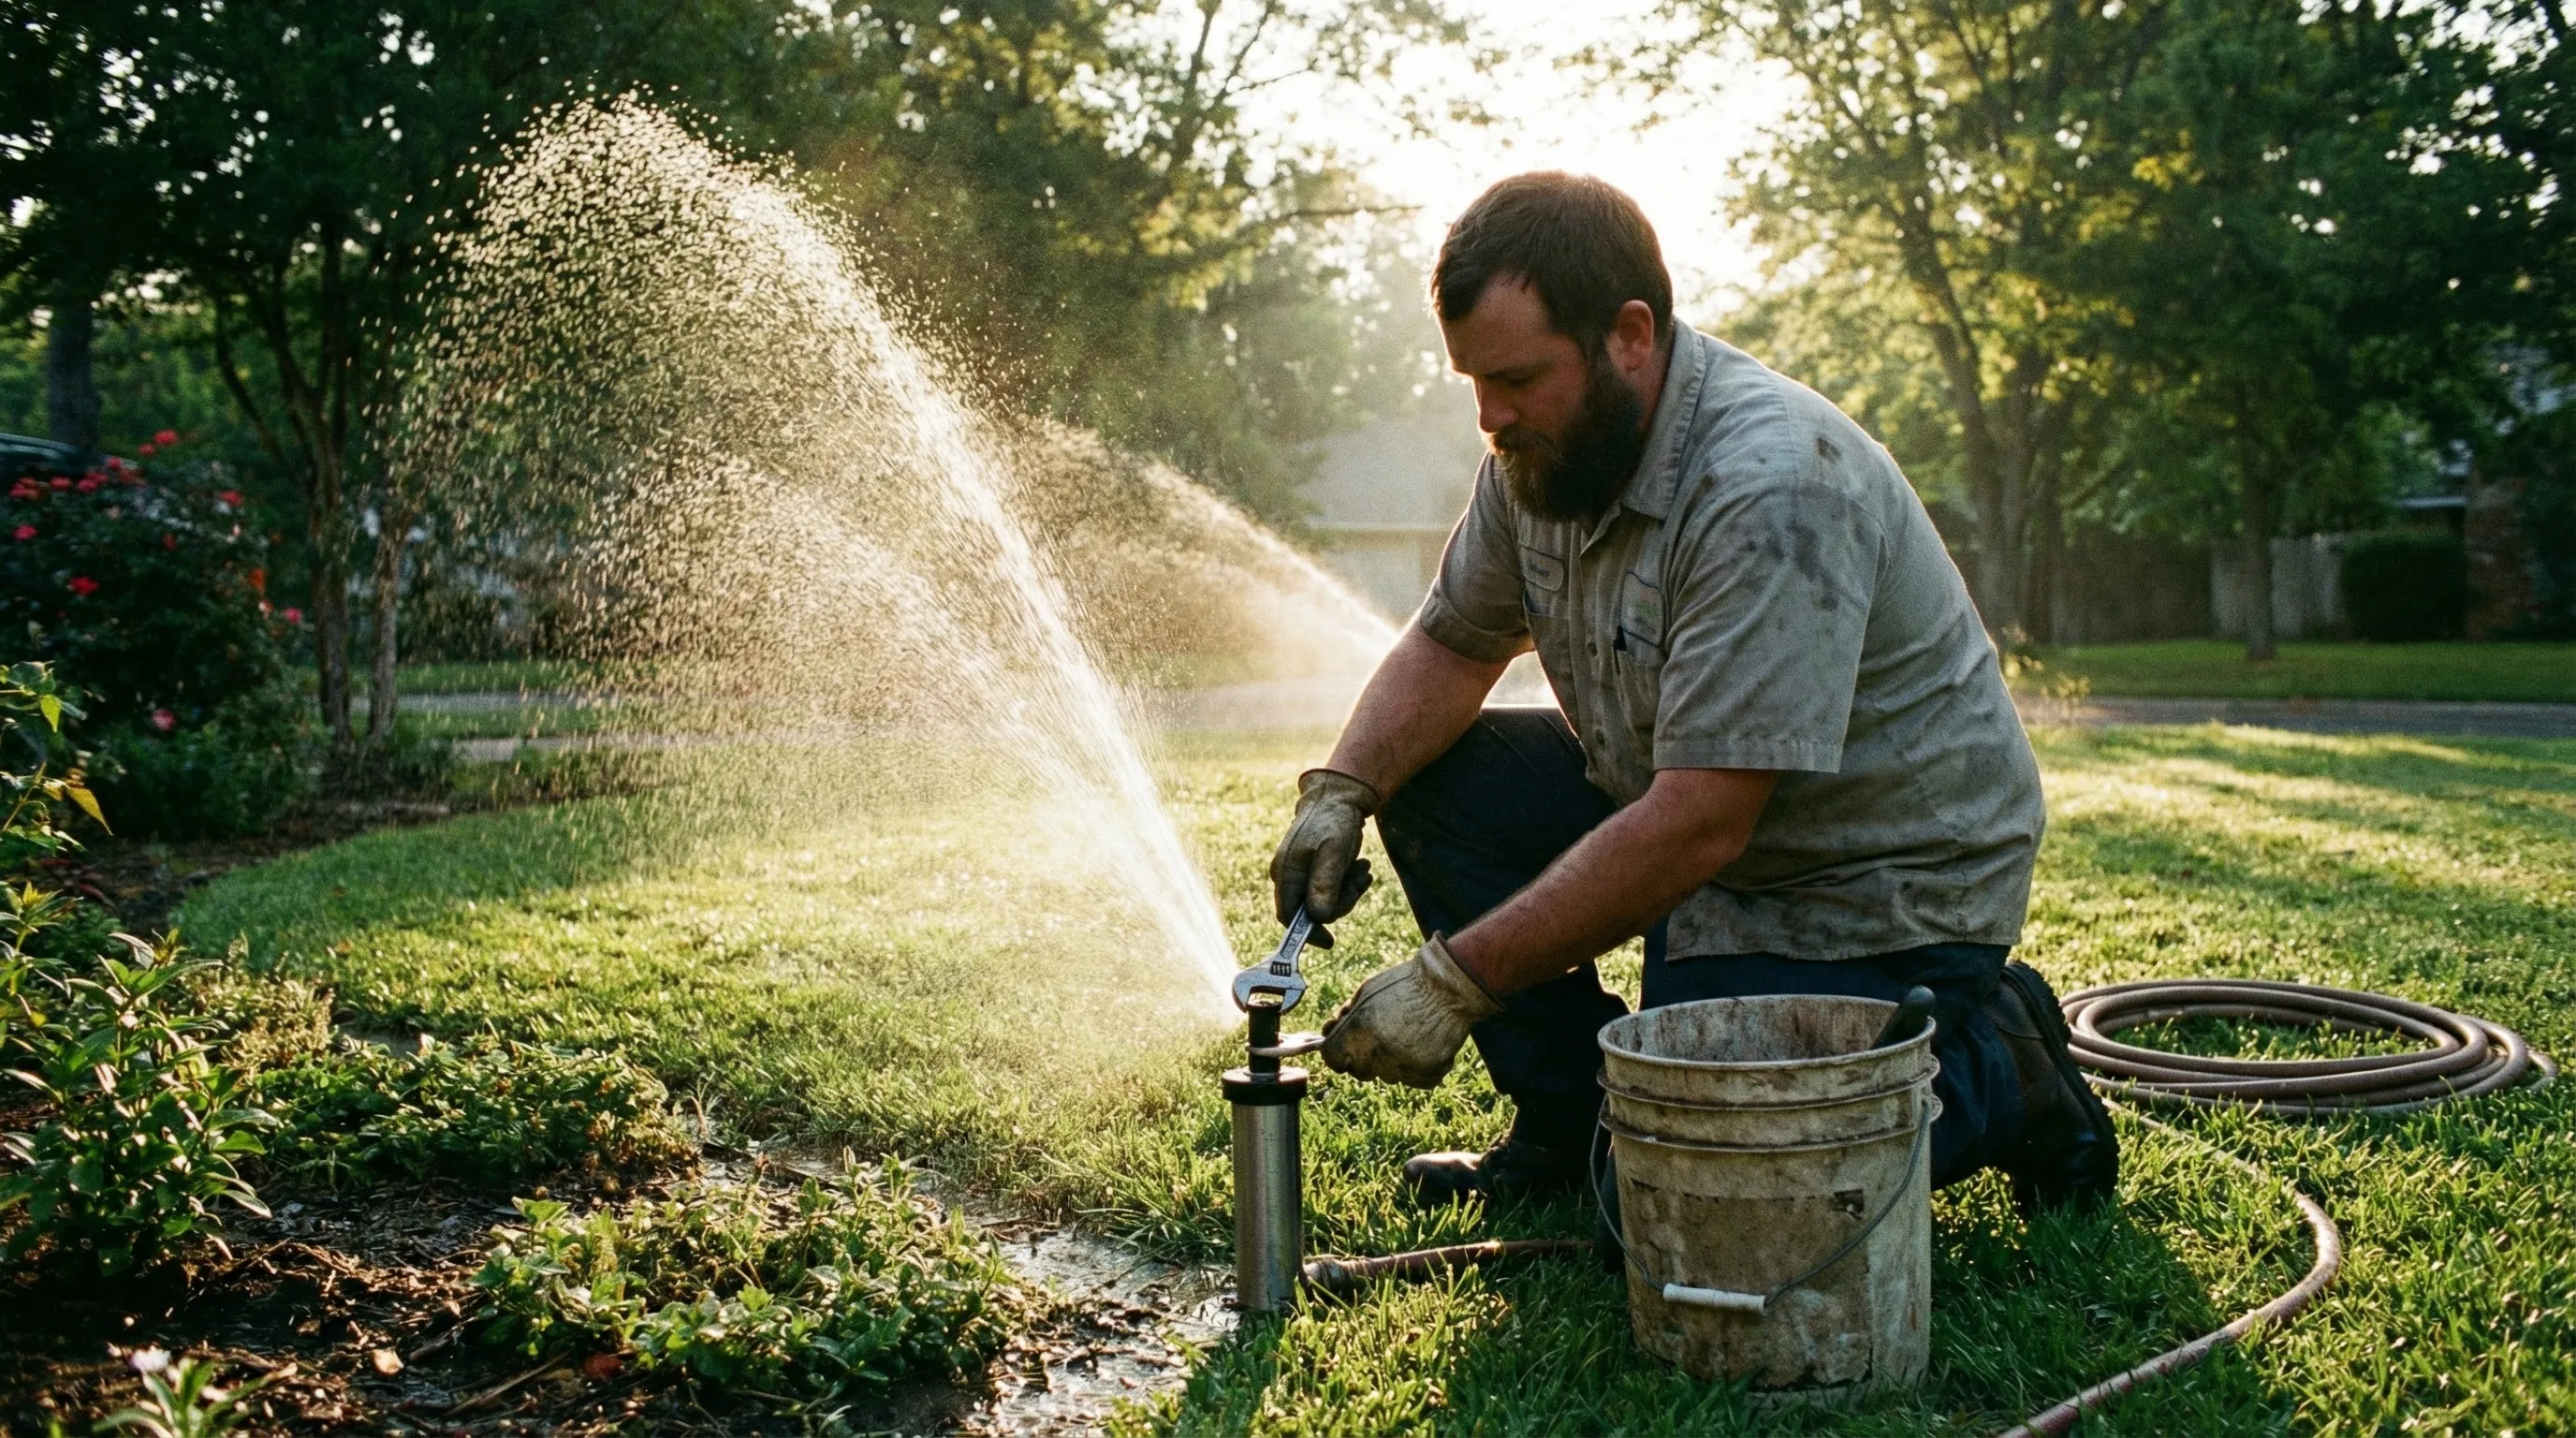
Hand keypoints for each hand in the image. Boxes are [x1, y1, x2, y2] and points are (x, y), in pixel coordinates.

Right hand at [1270, 768, 1379, 923]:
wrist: (1339, 796)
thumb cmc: (1335, 821)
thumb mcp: (1334, 852)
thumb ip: (1325, 883)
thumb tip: (1317, 918)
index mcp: (1286, 873)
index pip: (1289, 917)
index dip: (1308, 933)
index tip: (1330, 942)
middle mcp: (1288, 876)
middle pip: (1312, 911)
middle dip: (1341, 901)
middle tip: (1362, 880)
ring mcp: (1299, 873)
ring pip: (1325, 901)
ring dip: (1349, 890)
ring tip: (1364, 867)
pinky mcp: (1312, 870)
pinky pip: (1331, 890)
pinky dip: (1349, 883)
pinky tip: (1362, 868)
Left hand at [1319, 934, 1502, 1087]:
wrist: (1450, 986)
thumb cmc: (1406, 984)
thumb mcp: (1368, 991)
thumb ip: (1346, 1017)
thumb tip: (1329, 1032)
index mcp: (1360, 1029)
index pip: (1332, 1059)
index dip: (1336, 1052)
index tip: (1342, 1048)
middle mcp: (1380, 1051)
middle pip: (1358, 1071)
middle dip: (1362, 1057)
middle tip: (1380, 1036)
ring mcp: (1405, 1065)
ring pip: (1386, 1076)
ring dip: (1390, 1062)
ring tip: (1407, 1035)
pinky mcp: (1428, 1073)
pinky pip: (1411, 1080)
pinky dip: (1414, 1068)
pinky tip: (1421, 1046)